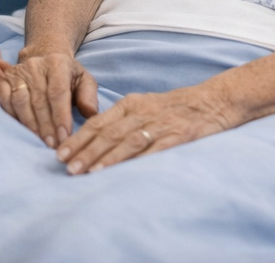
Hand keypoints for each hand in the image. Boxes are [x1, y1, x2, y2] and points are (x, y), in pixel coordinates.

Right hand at [0, 52, 99, 148]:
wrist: (44, 58)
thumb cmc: (67, 76)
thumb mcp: (83, 80)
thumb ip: (89, 96)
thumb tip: (91, 114)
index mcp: (58, 63)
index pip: (58, 92)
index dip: (61, 116)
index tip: (65, 138)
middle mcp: (35, 65)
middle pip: (39, 100)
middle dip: (47, 126)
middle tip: (53, 146)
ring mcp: (17, 72)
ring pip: (20, 102)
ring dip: (30, 125)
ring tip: (39, 142)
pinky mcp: (3, 80)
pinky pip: (4, 100)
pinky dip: (12, 117)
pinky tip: (20, 131)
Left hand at [56, 85, 230, 174]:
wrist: (214, 100)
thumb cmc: (176, 107)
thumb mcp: (146, 105)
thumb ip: (123, 119)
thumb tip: (93, 140)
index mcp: (132, 103)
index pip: (99, 122)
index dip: (79, 138)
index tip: (60, 154)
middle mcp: (143, 112)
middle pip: (109, 133)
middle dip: (85, 151)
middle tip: (66, 167)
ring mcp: (160, 124)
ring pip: (127, 141)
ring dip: (105, 158)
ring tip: (87, 172)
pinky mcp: (178, 136)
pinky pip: (153, 150)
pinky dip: (136, 161)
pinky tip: (124, 172)